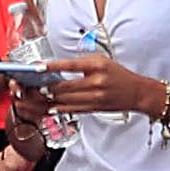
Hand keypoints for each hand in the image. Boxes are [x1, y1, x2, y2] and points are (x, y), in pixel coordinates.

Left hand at [42, 50, 160, 120]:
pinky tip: (50, 106)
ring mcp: (95, 98)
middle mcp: (96, 82)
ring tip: (38, 95)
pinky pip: (72, 109)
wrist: (136, 92)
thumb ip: (81, 62)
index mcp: (97, 66)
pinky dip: (59, 108)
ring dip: (50, 98)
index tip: (38, 67)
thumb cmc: (118, 74)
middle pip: (64, 86)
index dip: (52, 66)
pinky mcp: (93, 108)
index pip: (70, 65)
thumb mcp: (102, 61)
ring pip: (66, 100)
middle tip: (33, 84)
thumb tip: (58, 67)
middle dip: (46, 86)